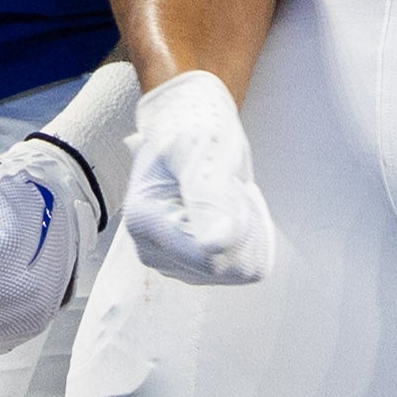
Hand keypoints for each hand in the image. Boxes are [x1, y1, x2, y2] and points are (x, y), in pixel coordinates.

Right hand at [122, 70, 275, 286]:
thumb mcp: (205, 149)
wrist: (194, 126)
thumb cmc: (194, 128)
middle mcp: (154, 250)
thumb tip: (214, 246)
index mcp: (145, 222)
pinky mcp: (198, 265)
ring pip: (241, 269)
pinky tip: (233, 210)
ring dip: (248, 228)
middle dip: (243, 225)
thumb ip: (209, 197)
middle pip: (226, 267)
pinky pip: (247, 268)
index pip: (207, 257)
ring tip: (228, 195)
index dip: (235, 223)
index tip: (226, 183)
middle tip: (228, 186)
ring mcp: (176, 261)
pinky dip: (252, 238)